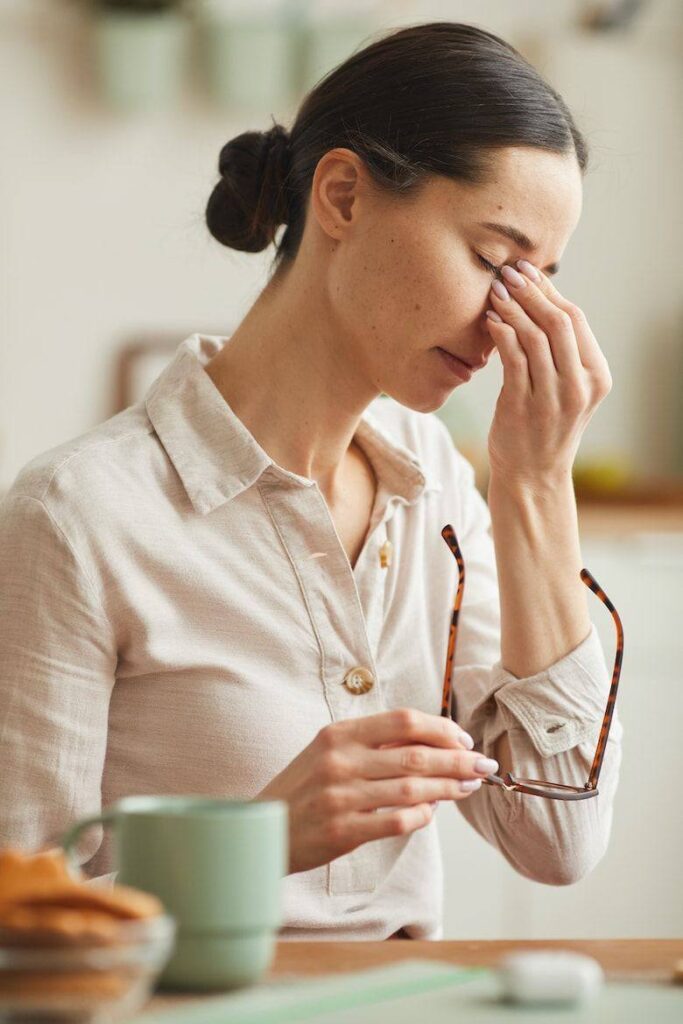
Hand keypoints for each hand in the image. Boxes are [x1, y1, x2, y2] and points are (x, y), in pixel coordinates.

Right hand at [255, 708, 496, 874]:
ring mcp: (341, 796)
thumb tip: (431, 744)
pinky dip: (422, 815)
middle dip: (457, 760)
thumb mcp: (329, 751)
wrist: (264, 826)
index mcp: (339, 733)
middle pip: (415, 755)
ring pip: (412, 788)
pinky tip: (433, 811)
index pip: (403, 721)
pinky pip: (397, 821)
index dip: (440, 729)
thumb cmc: (304, 787)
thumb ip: (372, 744)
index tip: (462, 740)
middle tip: (482, 765)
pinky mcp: (343, 830)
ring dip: (448, 788)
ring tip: (468, 788)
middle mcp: (340, 760)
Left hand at [484, 260, 611, 487]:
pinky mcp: (521, 408)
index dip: (549, 291)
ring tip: (494, 292)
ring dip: (512, 308)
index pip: (575, 319)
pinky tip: (490, 321)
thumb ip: (561, 352)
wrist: (532, 475)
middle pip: (557, 322)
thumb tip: (538, 296)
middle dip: (530, 291)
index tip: (527, 271)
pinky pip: (512, 360)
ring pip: (534, 337)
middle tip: (507, 273)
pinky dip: (501, 334)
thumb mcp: (566, 389)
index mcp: (596, 376)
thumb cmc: (544, 426)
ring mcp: (552, 399)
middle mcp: (579, 387)